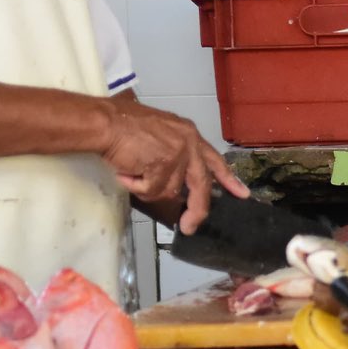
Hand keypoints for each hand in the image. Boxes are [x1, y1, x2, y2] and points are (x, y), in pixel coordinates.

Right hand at [99, 98, 248, 233]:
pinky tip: (126, 171)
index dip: (228, 179)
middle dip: (197, 209)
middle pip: (201, 185)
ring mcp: (178, 154)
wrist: (105, 122)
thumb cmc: (123, 125)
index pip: (214, 161)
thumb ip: (174, 154)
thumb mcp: (159, 133)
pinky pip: (150, 191)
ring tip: (131, 170)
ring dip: (146, 187)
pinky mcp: (164, 165)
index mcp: (190, 135)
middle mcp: (189, 144)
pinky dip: (135, 186)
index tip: (242, 194)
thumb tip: (176, 185)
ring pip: (167, 191)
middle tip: (189, 226)